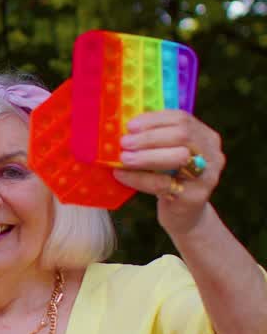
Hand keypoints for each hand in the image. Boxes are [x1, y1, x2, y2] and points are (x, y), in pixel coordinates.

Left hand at [114, 110, 224, 235]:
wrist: (185, 215)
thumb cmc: (170, 178)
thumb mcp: (166, 155)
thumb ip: (154, 140)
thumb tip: (124, 129)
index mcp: (206, 137)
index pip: (182, 119)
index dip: (154, 120)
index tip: (131, 126)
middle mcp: (212, 154)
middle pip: (182, 135)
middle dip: (149, 137)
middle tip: (124, 143)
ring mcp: (206, 176)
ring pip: (177, 157)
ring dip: (146, 156)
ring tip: (123, 158)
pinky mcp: (195, 197)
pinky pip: (163, 183)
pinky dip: (139, 178)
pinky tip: (121, 175)